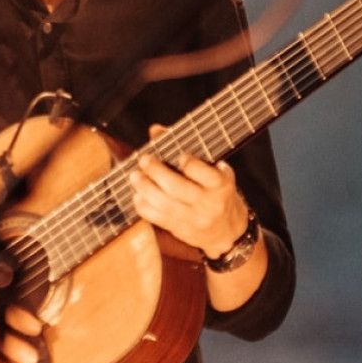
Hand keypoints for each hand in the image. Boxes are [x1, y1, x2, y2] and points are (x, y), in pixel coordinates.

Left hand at [129, 128, 249, 257]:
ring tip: (135, 176)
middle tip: (144, 160)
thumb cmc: (217, 192)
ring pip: (164, 204)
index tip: (179, 155)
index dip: (189, 163)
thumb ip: (187, 149)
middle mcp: (208, 204)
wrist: (226, 232)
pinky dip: (143, 206)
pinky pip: (157, 218)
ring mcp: (193, 219)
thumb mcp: (213, 170)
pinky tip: (138, 195)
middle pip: (177, 188)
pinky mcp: (180, 230)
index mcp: (221, 186)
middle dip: (156, 171)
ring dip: (144, 188)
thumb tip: (156, 130)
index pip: (204, 173)